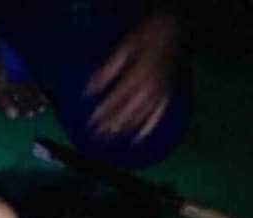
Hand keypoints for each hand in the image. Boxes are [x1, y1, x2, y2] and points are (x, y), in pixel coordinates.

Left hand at [87, 13, 181, 140]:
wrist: (176, 31)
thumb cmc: (148, 36)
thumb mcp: (125, 47)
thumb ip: (108, 70)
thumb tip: (89, 89)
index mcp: (138, 77)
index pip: (116, 101)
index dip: (103, 112)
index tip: (91, 121)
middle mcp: (150, 90)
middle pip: (126, 112)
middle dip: (110, 124)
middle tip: (97, 134)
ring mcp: (160, 95)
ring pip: (139, 117)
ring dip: (124, 128)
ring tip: (111, 135)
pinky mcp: (167, 96)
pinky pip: (158, 116)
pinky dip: (147, 128)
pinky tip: (137, 138)